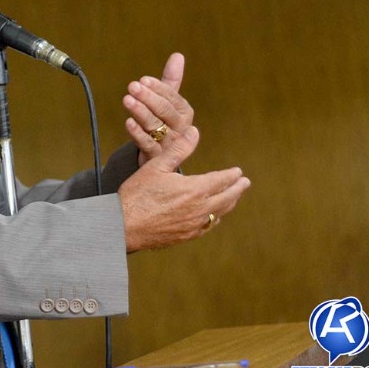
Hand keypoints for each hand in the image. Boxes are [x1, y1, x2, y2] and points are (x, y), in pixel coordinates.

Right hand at [118, 126, 249, 251]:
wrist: (123, 225)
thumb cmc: (137, 194)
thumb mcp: (156, 165)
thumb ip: (179, 149)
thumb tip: (194, 131)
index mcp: (194, 189)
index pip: (221, 180)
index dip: (231, 175)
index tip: (238, 172)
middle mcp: (199, 209)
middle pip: (227, 198)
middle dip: (237, 189)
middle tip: (245, 183)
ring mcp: (194, 225)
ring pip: (219, 214)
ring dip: (229, 204)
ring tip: (234, 198)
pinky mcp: (186, 236)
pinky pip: (207, 226)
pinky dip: (215, 218)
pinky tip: (214, 216)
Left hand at [123, 52, 193, 165]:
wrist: (159, 156)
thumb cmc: (163, 124)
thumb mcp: (167, 103)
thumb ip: (170, 82)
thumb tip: (178, 55)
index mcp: (184, 112)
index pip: (173, 98)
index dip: (158, 88)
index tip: (143, 79)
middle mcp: (180, 128)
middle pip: (165, 112)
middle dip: (148, 98)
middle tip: (132, 86)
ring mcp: (169, 144)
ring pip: (155, 126)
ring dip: (140, 112)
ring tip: (127, 100)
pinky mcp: (157, 157)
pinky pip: (147, 145)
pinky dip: (137, 133)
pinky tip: (128, 122)